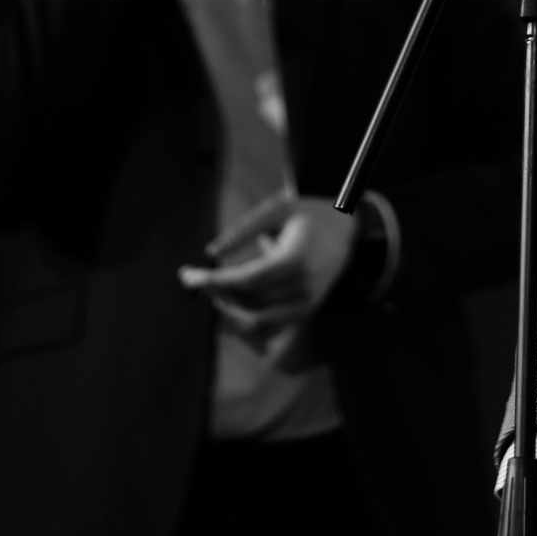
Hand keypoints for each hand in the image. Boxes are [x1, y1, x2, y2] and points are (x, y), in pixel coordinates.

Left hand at [177, 194, 359, 360]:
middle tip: (193, 278)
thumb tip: (210, 252)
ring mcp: (304, 306)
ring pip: (255, 323)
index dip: (213, 281)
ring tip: (212, 290)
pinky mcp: (303, 314)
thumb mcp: (279, 207)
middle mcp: (301, 289)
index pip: (246, 280)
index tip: (187, 275)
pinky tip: (229, 302)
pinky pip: (268, 328)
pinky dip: (244, 320)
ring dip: (227, 310)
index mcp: (295, 260)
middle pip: (247, 303)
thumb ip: (244, 228)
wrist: (349, 233)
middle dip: (215, 294)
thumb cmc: (310, 215)